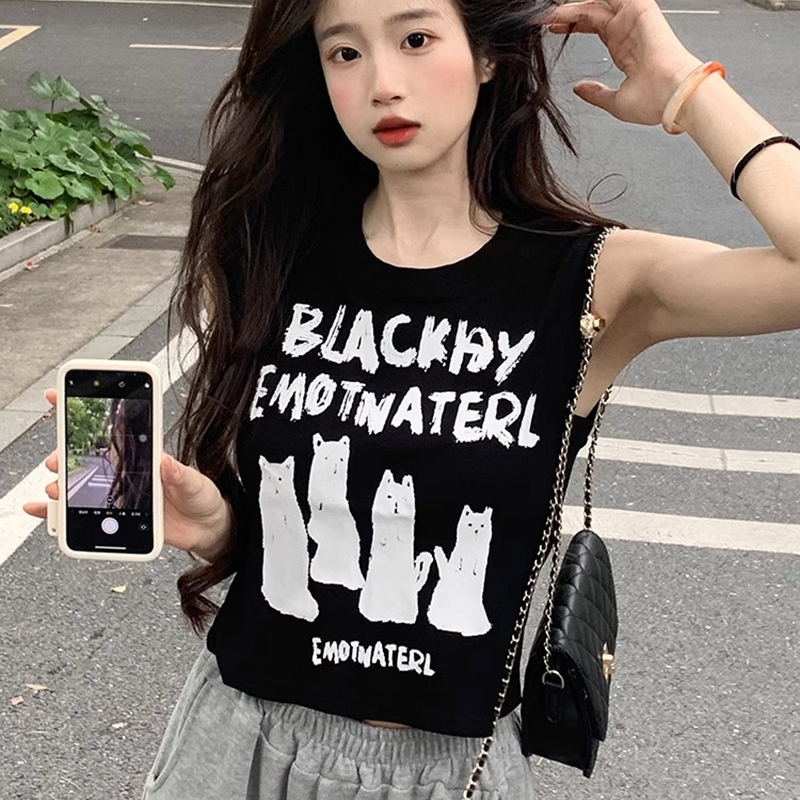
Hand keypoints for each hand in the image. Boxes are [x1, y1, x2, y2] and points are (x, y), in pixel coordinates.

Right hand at [22, 388, 232, 559]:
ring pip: (82, 486)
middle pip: (89, 458)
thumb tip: (166, 462)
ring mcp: (122, 495)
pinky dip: (61, 515)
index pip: (113, 431)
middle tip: (56, 457)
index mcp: (146, 457)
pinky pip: (86, 515)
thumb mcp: (195, 482)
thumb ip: (179, 474)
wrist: (207, 528)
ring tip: (55, 486)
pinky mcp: (119, 517)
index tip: (63, 397)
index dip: (88, 413)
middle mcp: (130, 474)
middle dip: (67, 453)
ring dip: (63, 484)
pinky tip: (44, 511)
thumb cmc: (202, 498)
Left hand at [543, 0, 703, 125]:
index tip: (552, 29)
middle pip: (592, 11)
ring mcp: (634, 18)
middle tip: (546, 17)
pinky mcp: (640, 9)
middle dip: (568, 13)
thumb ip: (596, 94)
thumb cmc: (655, 101)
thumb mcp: (614, 102)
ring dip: (576, 5)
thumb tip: (579, 89)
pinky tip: (574, 4)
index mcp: (624, 48)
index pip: (593, 27)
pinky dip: (594, 0)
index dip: (572, 25)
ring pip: (599, 1)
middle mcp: (628, 30)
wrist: (673, 95)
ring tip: (552, 11)